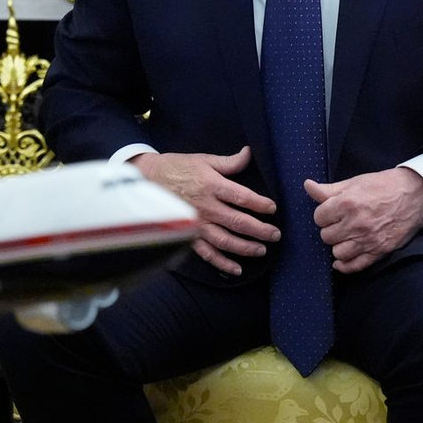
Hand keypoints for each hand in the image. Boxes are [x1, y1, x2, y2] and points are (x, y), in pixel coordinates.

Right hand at [132, 146, 277, 276]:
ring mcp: (196, 223)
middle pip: (238, 222)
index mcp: (210, 185)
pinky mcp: (187, 234)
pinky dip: (222, 263)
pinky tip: (237, 269)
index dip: (260, 204)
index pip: (242, 197)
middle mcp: (205, 206)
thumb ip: (228, 162)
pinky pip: (206, 253)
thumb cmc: (177, 167)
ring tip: (261, 250)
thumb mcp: (203, 160)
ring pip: (225, 240)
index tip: (272, 208)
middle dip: (261, 230)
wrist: (147, 178)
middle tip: (275, 234)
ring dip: (246, 247)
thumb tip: (248, 153)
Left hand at [306, 169, 422, 274]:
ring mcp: (369, 240)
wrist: (414, 196)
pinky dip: (345, 266)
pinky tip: (340, 262)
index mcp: (348, 204)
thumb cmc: (382, 186)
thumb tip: (307, 186)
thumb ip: (328, 190)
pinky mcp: (380, 251)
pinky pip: (356, 266)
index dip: (323, 214)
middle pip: (326, 236)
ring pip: (338, 252)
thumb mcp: (353, 183)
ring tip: (343, 237)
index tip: (330, 212)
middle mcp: (357, 224)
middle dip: (329, 229)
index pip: (319, 218)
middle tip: (338, 224)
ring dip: (337, 245)